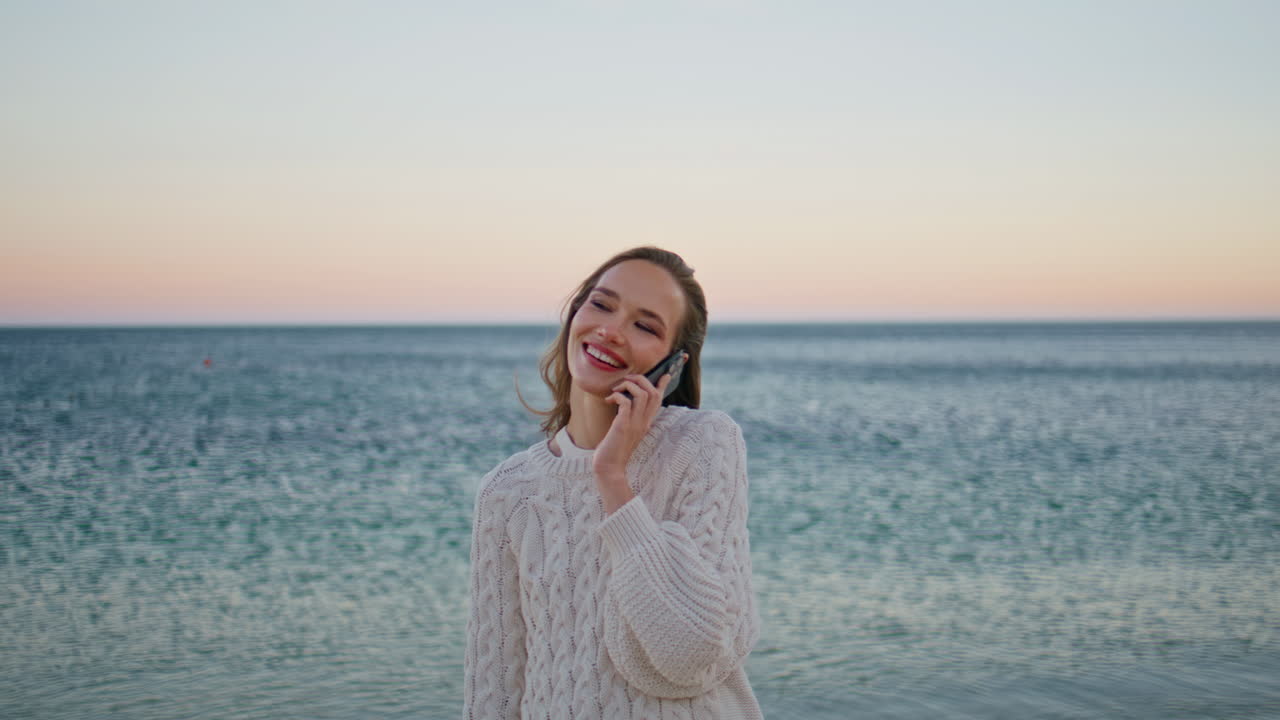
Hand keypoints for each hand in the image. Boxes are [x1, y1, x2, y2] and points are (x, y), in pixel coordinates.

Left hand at [592, 368, 677, 512]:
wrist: (609, 467)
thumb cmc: (613, 448)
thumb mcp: (625, 430)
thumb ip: (628, 417)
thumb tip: (624, 402)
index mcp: (646, 422)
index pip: (659, 400)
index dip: (662, 385)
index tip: (666, 374)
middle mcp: (644, 422)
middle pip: (653, 392)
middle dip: (640, 379)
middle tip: (625, 381)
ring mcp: (635, 424)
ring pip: (643, 394)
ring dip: (629, 385)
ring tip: (616, 389)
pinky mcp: (623, 426)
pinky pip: (625, 402)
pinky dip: (617, 395)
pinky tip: (609, 400)